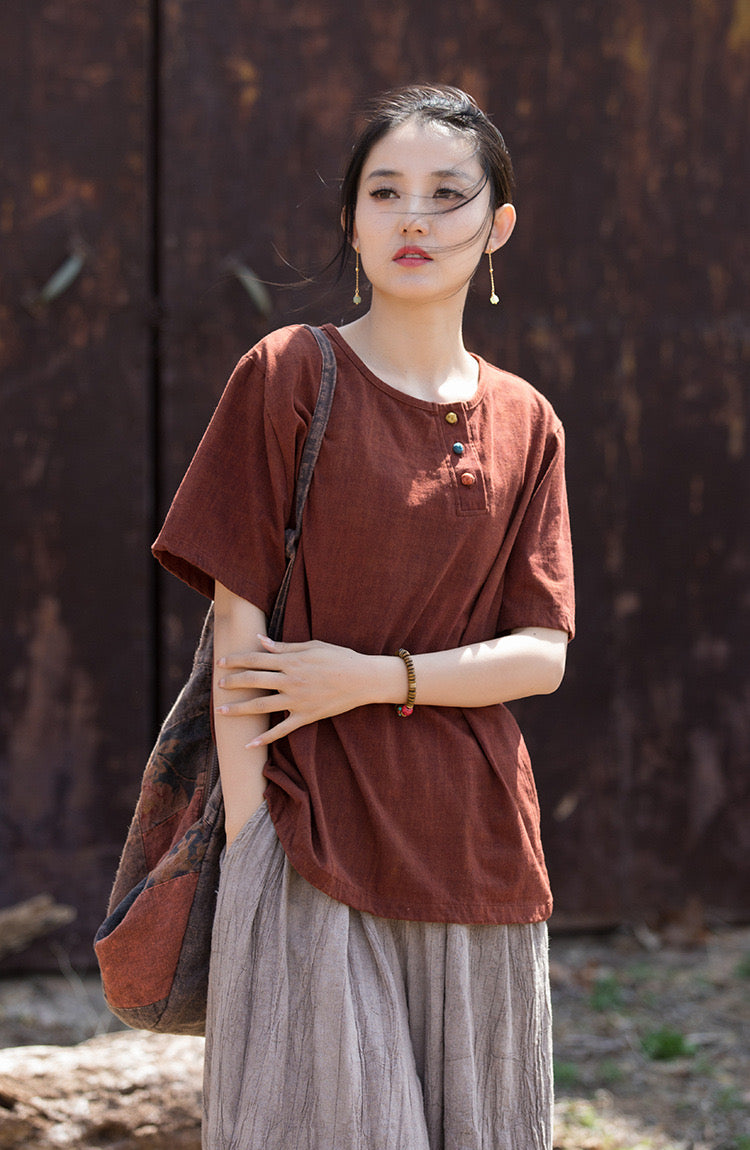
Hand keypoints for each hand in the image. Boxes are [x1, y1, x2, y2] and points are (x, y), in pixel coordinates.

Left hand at [215, 635, 381, 746]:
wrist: (363, 679)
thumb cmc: (340, 658)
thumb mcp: (313, 646)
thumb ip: (285, 646)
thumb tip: (261, 641)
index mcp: (291, 661)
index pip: (256, 658)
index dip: (236, 660)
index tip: (222, 662)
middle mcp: (290, 680)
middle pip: (253, 680)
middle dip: (232, 682)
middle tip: (218, 685)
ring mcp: (297, 700)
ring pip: (261, 705)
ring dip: (239, 709)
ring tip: (221, 712)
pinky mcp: (305, 716)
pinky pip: (281, 729)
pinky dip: (264, 738)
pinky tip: (248, 744)